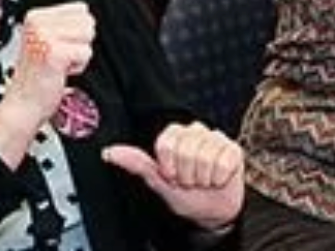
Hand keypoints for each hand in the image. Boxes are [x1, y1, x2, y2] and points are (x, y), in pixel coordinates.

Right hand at [4, 3, 94, 123]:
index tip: (58, 46)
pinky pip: (86, 53)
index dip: (76, 31)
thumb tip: (88, 16)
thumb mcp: (46, 40)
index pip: (80, 8)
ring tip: (60, 63)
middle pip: (87, 21)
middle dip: (79, 42)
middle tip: (59, 56)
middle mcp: (37, 22)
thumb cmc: (37, 75)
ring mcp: (45, 36)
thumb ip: (64, 24)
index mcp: (35, 16)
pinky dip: (78, 67)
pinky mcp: (54, 52)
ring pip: (88, 36)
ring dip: (79, 54)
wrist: (24, 103)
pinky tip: (61, 71)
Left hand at [104, 121, 243, 231]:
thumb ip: (136, 163)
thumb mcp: (158, 182)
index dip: (169, 168)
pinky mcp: (233, 149)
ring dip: (203, 178)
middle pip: (186, 152)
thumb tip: (110, 152)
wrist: (212, 212)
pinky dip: (219, 178)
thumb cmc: (185, 195)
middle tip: (191, 180)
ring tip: (204, 180)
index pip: (165, 146)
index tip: (173, 176)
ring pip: (204, 158)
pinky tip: (218, 178)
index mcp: (172, 134)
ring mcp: (214, 138)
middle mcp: (193, 130)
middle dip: (187, 175)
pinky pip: (223, 163)